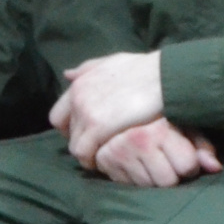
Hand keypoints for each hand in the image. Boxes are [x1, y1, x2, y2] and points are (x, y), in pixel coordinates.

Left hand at [50, 51, 165, 168]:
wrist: (165, 77)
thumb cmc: (146, 69)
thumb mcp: (113, 62)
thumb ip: (89, 69)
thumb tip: (67, 75)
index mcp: (79, 83)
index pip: (58, 116)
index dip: (70, 128)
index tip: (87, 134)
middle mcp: (77, 98)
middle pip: (67, 133)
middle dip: (81, 141)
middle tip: (100, 147)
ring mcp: (86, 113)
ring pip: (75, 145)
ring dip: (89, 154)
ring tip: (106, 157)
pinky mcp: (99, 128)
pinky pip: (85, 153)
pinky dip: (93, 160)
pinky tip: (108, 161)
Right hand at [92, 119, 222, 187]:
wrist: (116, 99)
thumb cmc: (159, 113)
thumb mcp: (184, 123)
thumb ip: (201, 145)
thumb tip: (215, 168)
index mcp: (160, 129)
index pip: (187, 166)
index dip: (190, 165)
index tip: (185, 155)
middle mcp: (137, 140)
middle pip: (167, 182)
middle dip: (172, 175)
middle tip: (167, 160)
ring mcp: (117, 152)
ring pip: (147, 186)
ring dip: (153, 178)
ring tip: (151, 160)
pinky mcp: (103, 161)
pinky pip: (128, 185)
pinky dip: (135, 178)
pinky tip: (136, 162)